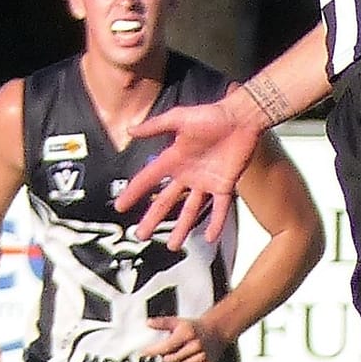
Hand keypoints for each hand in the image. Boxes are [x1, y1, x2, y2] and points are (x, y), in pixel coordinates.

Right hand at [114, 98, 260, 246]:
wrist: (241, 118)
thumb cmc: (212, 115)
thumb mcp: (179, 118)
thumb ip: (155, 126)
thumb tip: (130, 130)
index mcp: (173, 159)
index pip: (147, 179)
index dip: (133, 193)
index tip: (119, 206)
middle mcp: (187, 175)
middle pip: (166, 202)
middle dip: (153, 219)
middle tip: (141, 235)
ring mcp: (206, 182)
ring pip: (191, 210)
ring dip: (182, 228)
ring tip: (172, 246)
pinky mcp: (225, 185)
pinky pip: (220, 208)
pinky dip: (215, 223)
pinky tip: (209, 237)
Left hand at [142, 315, 220, 361]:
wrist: (217, 331)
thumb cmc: (195, 328)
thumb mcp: (178, 322)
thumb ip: (162, 323)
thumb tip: (148, 323)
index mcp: (187, 333)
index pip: (165, 347)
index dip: (152, 351)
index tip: (144, 352)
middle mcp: (195, 345)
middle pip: (170, 359)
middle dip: (166, 356)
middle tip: (171, 349)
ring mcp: (201, 357)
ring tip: (182, 353)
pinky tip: (187, 361)